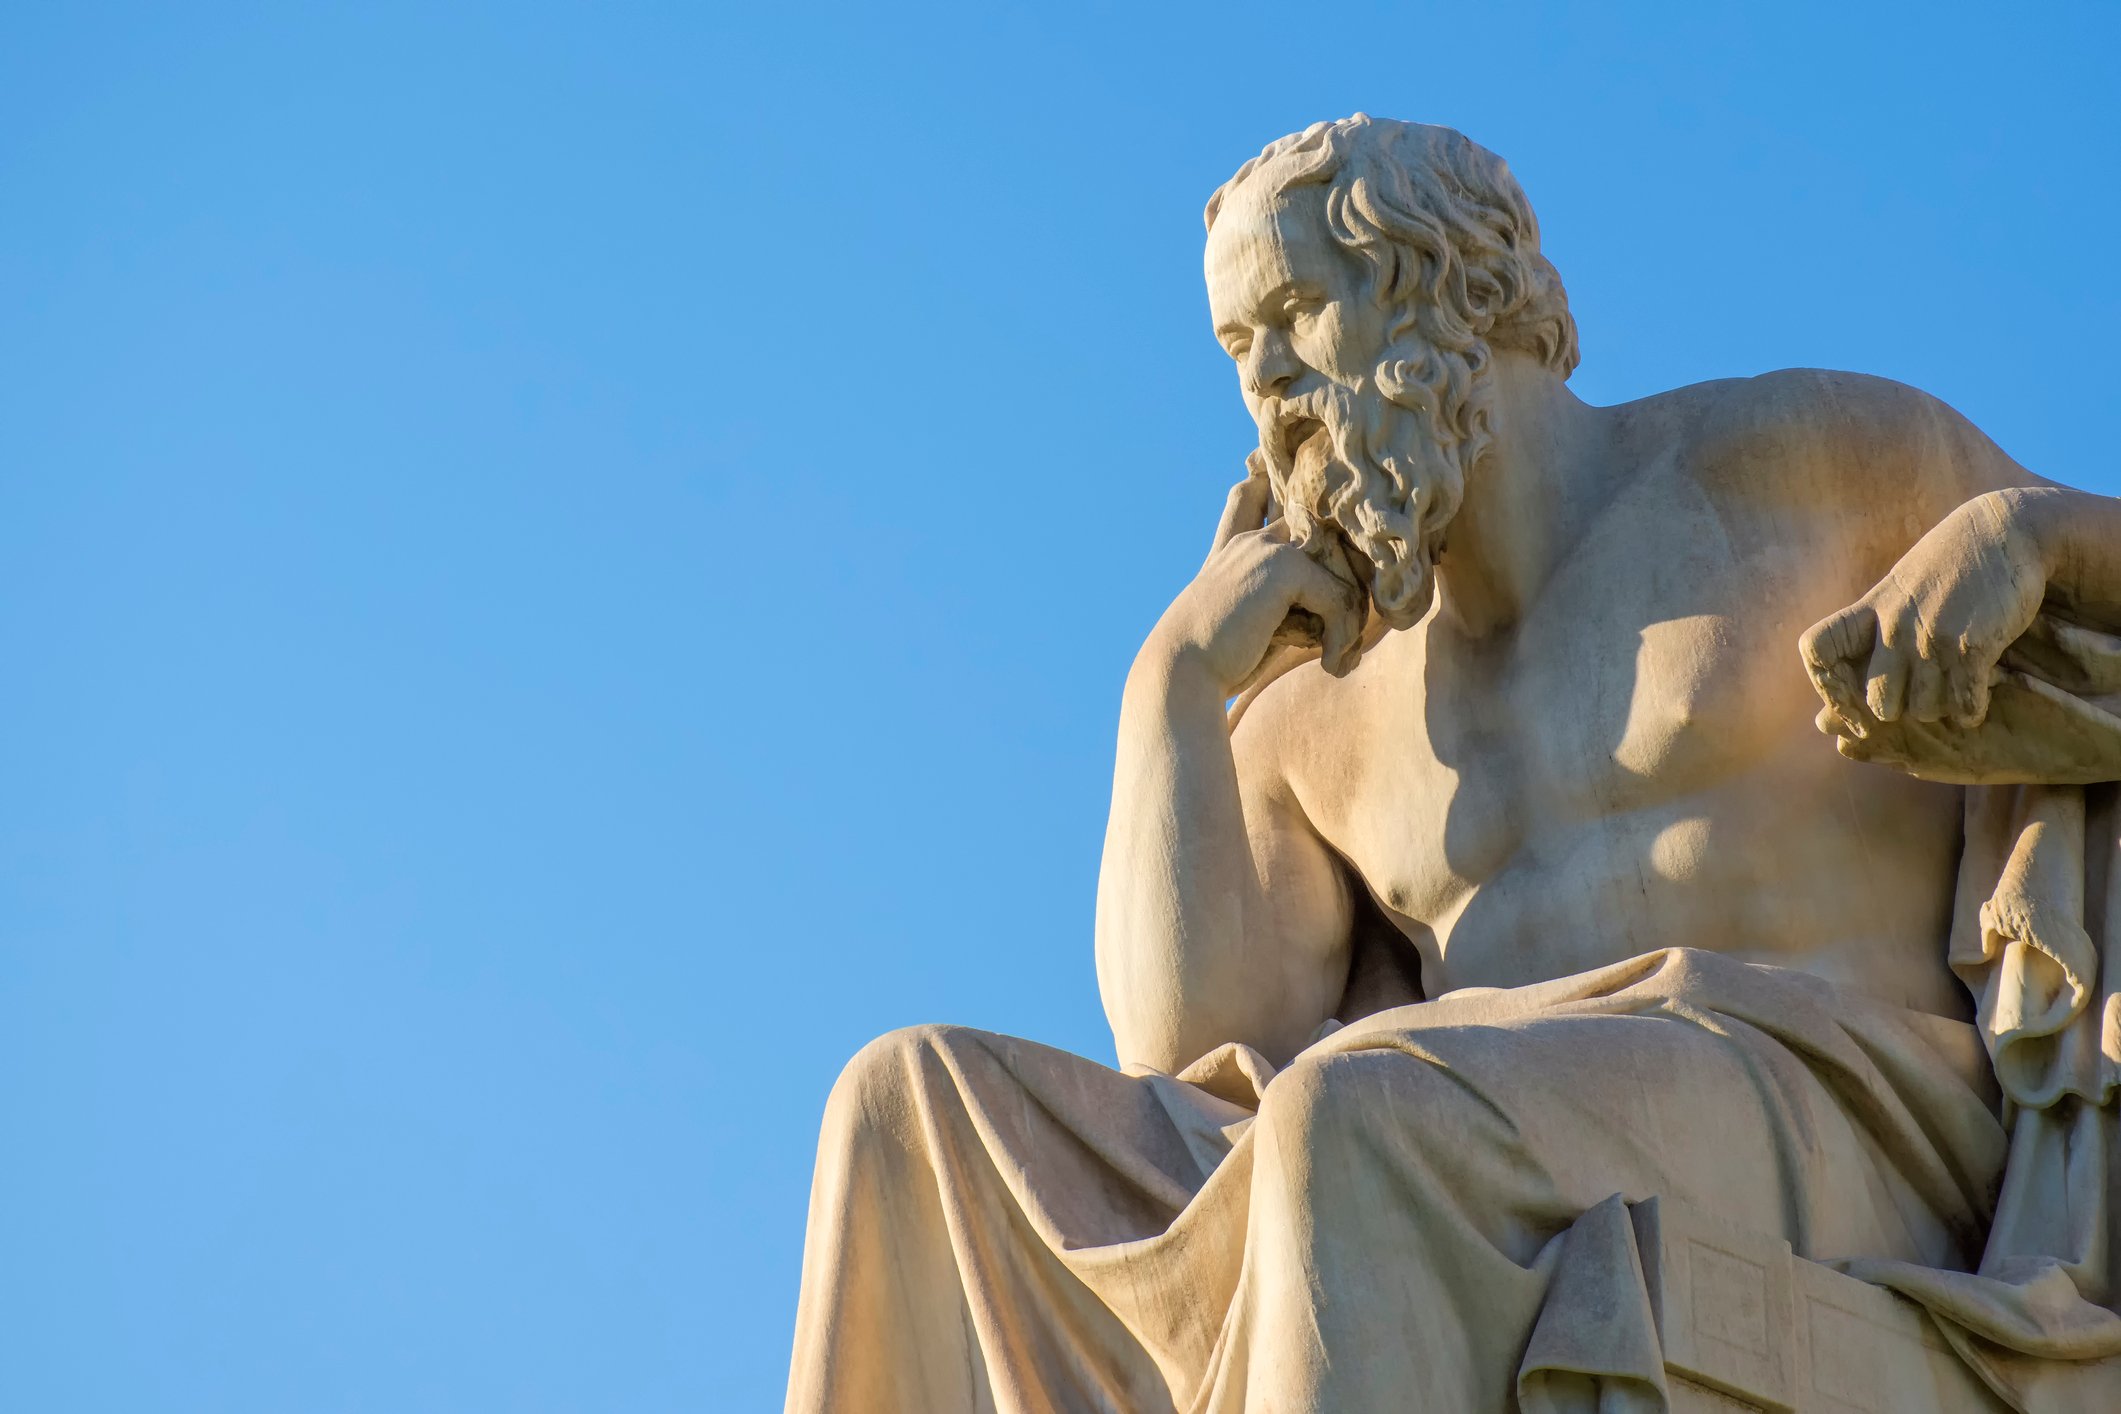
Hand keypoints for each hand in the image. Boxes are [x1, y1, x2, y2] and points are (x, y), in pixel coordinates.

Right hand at [1140, 460, 1368, 696]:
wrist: (1182, 671)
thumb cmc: (1216, 660)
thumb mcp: (1249, 619)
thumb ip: (1284, 599)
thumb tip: (1344, 599)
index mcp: (1234, 547)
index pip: (1256, 493)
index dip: (1276, 483)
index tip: (1282, 481)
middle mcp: (1252, 539)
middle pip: (1313, 513)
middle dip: (1344, 549)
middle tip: (1350, 620)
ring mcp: (1267, 548)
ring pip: (1340, 563)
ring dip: (1349, 609)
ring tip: (1340, 650)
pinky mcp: (1283, 569)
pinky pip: (1339, 596)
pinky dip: (1342, 633)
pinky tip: (1328, 661)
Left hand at [1801, 491, 2048, 732]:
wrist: (2004, 530)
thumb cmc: (1948, 566)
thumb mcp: (1898, 589)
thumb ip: (1873, 627)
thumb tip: (1845, 674)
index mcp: (1869, 610)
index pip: (1816, 651)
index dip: (1827, 684)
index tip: (1848, 700)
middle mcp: (1894, 626)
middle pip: (1878, 703)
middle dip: (1899, 710)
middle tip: (1918, 700)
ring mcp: (1932, 637)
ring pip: (1922, 711)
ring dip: (1939, 710)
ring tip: (1950, 692)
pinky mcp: (1973, 646)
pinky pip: (1963, 705)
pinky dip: (1970, 711)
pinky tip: (1975, 700)